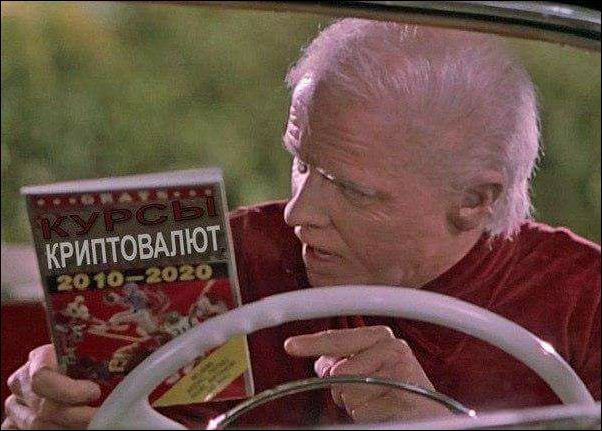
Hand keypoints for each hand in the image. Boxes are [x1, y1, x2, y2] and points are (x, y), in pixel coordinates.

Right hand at [2, 344, 99, 429]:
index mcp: (39, 358)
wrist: (67, 376)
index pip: (42, 377)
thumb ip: (104, 361)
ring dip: (68, 428)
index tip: (95, 392)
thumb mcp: (91, 357)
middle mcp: (22, 382)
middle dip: (75, 416)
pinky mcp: (14, 425)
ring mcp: (16, 406)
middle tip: (100, 417)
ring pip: (37, 425)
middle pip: (43, 406)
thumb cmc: (87, 364)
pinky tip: (75, 429)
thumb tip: (136, 369)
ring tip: (94, 424)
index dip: (69, 390)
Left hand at [284, 326, 451, 423]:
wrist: (430, 412)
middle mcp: (392, 347)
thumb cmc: (396, 390)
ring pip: (348, 393)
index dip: (311, 343)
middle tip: (362, 392)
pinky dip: (368, 415)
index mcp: (380, 336)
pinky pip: (364, 410)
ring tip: (377, 401)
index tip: (290, 346)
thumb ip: (342, 361)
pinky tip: (385, 410)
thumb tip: (320, 363)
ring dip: (356, 404)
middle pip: (339, 370)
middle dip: (341, 387)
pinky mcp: (404, 394)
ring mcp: (400, 370)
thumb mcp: (366, 368)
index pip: (337, 339)